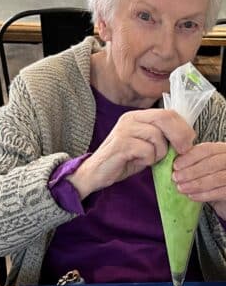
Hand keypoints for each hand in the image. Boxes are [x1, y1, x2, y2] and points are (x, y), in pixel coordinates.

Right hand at [68, 109, 194, 197]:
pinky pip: (147, 150)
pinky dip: (148, 160)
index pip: (168, 113)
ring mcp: (124, 130)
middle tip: (182, 151)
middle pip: (165, 118)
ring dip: (159, 153)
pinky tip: (138, 162)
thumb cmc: (123, 160)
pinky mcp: (120, 144)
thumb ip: (161, 136)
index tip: (188, 142)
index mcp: (137, 116)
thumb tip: (187, 138)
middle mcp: (130, 119)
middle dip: (179, 136)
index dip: (183, 127)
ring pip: (157, 136)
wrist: (96, 173)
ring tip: (149, 159)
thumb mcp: (146, 145)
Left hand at [172, 142, 225, 217]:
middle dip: (192, 171)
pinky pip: (221, 192)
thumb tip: (170, 164)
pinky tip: (192, 196)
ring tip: (181, 188)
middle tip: (176, 178)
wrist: (221, 192)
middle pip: (213, 163)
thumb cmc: (208, 176)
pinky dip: (205, 194)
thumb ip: (190, 161)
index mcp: (221, 150)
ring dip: (196, 184)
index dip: (190, 157)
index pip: (207, 149)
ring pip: (218, 178)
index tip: (175, 165)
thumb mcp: (200, 165)